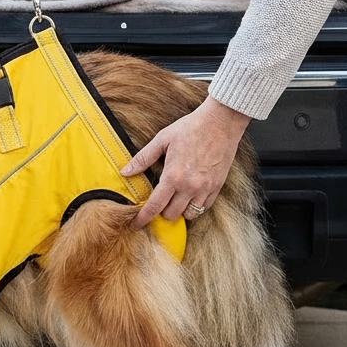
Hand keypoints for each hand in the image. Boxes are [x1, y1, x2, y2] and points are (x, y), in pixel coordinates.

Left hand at [121, 97, 250, 227]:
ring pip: (189, 215)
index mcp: (173, 176)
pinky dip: (195, 206)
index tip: (136, 224)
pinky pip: (204, 207)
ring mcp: (205, 188)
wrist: (221, 122)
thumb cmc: (191, 127)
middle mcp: (190, 186)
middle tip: (157, 203)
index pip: (154, 206)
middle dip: (161, 212)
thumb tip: (125, 171)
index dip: (143, 218)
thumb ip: (143, 158)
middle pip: (171, 214)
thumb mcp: (162, 140)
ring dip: (179, 211)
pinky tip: (188, 195)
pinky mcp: (217, 186)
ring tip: (174, 199)